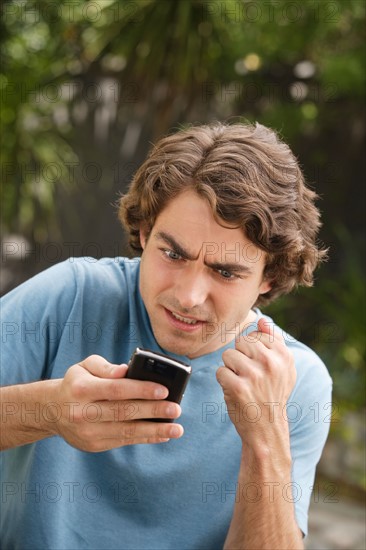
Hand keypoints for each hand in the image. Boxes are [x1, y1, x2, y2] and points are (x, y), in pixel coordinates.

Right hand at [50, 355, 182, 451]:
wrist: (53, 410)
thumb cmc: (77, 383)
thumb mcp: (85, 366)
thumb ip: (105, 366)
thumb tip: (125, 370)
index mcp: (81, 389)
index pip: (116, 389)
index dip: (141, 390)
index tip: (164, 390)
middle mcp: (83, 412)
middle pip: (124, 412)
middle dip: (153, 411)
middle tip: (176, 409)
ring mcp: (88, 432)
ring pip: (126, 432)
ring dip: (155, 430)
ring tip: (177, 429)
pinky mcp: (95, 445)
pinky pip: (124, 441)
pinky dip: (146, 438)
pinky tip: (163, 435)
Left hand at [216, 318, 295, 454]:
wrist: (267, 429)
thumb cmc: (272, 395)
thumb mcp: (283, 368)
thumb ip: (274, 341)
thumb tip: (262, 320)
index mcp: (284, 355)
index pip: (255, 334)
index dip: (252, 350)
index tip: (260, 368)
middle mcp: (271, 363)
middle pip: (240, 342)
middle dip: (240, 358)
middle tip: (250, 377)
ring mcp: (254, 375)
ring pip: (228, 355)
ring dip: (230, 370)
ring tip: (243, 384)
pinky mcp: (238, 387)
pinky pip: (220, 371)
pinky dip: (224, 382)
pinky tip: (236, 393)